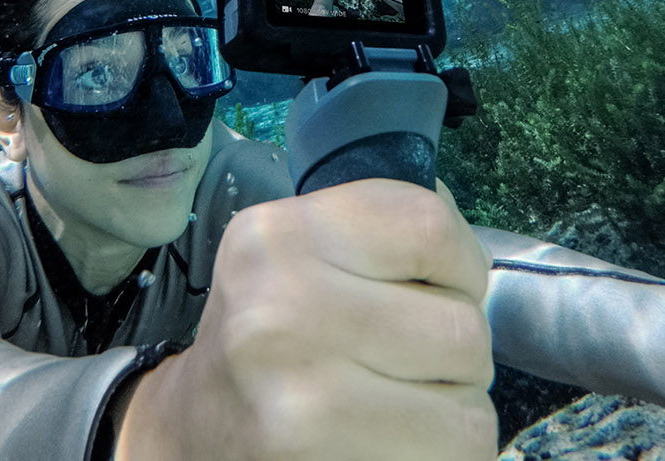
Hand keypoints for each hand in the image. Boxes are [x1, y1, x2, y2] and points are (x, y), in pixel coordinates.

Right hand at [115, 179, 496, 460]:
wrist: (194, 433)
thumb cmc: (265, 340)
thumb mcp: (293, 254)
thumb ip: (377, 231)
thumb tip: (466, 249)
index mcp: (277, 237)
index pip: (430, 226)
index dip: (461, 264)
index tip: (443, 287)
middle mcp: (280, 308)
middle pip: (462, 326)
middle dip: (456, 352)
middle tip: (408, 361)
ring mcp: (302, 397)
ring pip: (470, 406)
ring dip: (453, 410)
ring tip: (399, 403)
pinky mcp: (322, 460)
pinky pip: (454, 455)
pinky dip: (442, 452)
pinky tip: (394, 441)